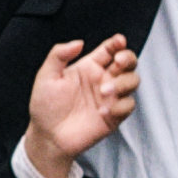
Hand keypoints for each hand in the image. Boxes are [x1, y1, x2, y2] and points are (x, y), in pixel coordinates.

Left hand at [23, 33, 145, 177]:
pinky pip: (128, 105)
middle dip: (128, 58)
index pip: (109, 50)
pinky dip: (120, 106)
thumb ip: (59, 55)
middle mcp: (102, 79)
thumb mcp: (46, 76)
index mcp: (89, 66)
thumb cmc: (45, 106)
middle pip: (127, 62)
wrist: (48, 136)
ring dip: (123, 83)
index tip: (118, 41)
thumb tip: (79, 42)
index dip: (117, 43)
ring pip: (132, 81)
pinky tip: (102, 112)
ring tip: (104, 92)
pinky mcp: (114, 116)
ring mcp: (110, 97)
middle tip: (119, 62)